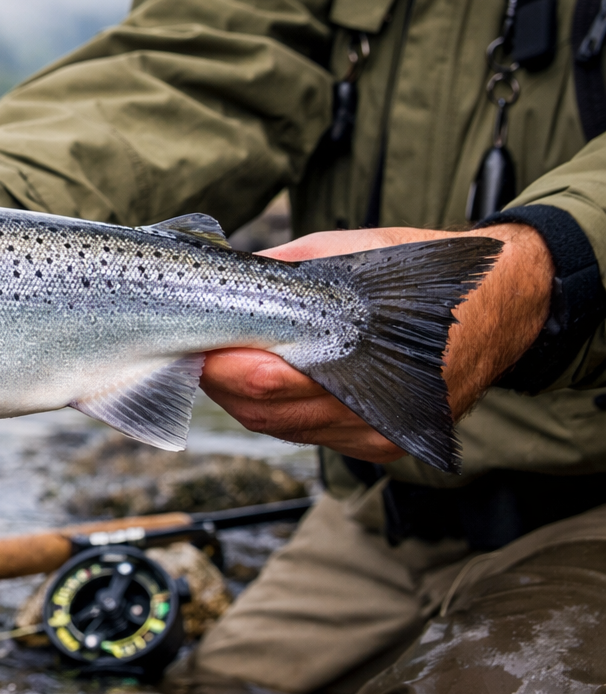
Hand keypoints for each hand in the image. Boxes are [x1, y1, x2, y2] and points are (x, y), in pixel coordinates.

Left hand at [201, 223, 552, 463]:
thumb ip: (288, 267)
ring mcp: (374, 434)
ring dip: (240, 396)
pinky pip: (304, 432)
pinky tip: (259, 377)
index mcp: (368, 359)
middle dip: (220, 380)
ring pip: (277, 427)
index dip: (221, 364)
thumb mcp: (354, 249)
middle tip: (190, 346)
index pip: (269, 382)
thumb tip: (226, 272)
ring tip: (218, 357)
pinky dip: (273, 407)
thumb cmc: (427, 272)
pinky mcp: (376, 443)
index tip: (192, 340)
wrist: (503, 307)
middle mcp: (373, 411)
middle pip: (264, 412)